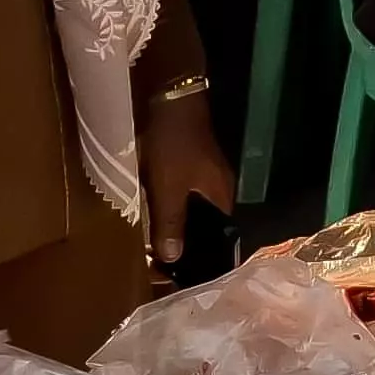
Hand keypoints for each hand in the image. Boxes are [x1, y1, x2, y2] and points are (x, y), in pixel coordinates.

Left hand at [139, 88, 236, 266]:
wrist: (172, 98)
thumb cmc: (173, 146)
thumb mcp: (168, 187)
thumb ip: (170, 222)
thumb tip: (173, 259)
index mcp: (221, 198)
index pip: (220, 239)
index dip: (203, 258)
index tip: (183, 276)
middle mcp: (219, 190)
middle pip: (206, 227)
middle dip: (187, 245)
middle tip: (162, 265)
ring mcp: (205, 177)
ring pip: (193, 213)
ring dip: (176, 227)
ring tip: (154, 246)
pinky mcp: (191, 167)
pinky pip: (184, 199)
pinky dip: (171, 211)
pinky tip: (153, 216)